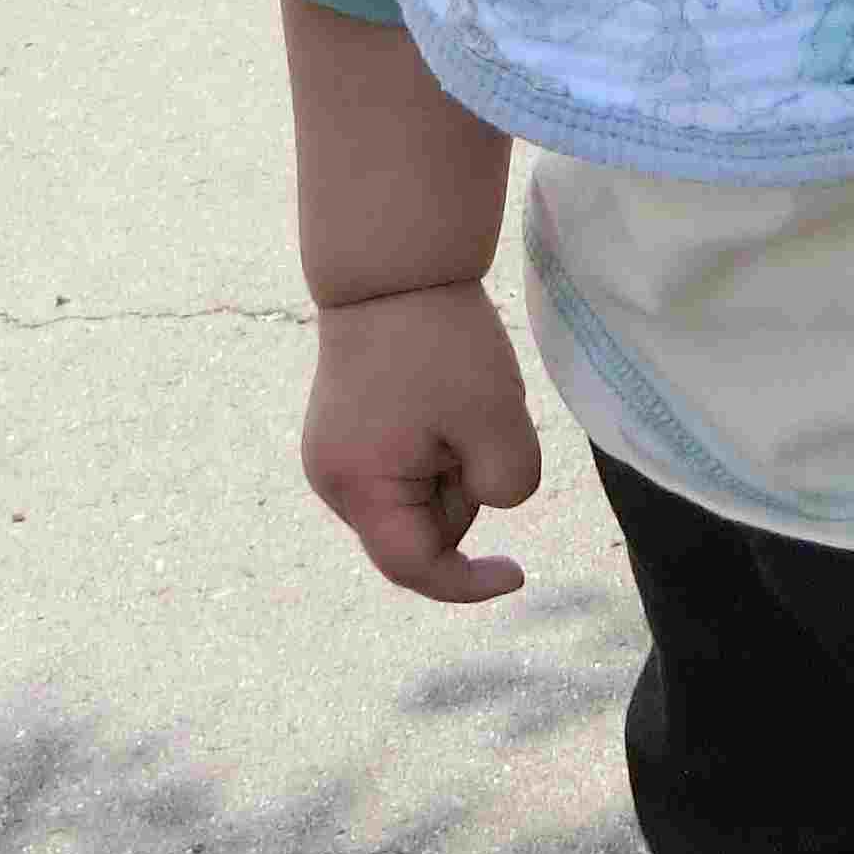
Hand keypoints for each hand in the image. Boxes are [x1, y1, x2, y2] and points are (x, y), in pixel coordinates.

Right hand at [300, 281, 541, 602]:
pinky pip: (405, 468)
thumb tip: (493, 499)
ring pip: (416, 499)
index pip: (415, 567)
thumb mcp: (496, 418)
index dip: (468, 584)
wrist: (393, 269)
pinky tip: (441, 402)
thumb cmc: (442, 344)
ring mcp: (335, 456)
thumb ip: (508, 483)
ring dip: (452, 467)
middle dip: (464, 493)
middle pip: (420, 531)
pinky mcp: (346, 433)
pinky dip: (436, 449)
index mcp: (359, 488)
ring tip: (456, 403)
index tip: (518, 573)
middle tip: (478, 424)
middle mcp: (334, 482)